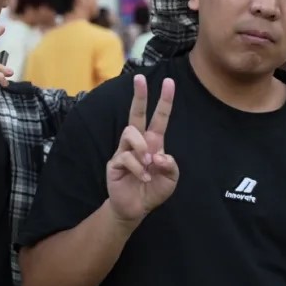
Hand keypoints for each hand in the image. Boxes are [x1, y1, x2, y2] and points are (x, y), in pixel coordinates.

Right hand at [106, 75, 178, 224]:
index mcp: (154, 142)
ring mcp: (124, 150)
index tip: (169, 82)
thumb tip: (158, 154)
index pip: (159, 117)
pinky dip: (138, 168)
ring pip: (130, 133)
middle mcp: (138, 142)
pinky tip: (144, 178)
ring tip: (149, 163)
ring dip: (142, 147)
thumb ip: (170, 165)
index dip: (165, 100)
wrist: (136, 208)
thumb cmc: (154, 189)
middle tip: (139, 77)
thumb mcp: (171, 178)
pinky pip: (125, 156)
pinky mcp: (114, 162)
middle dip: (139, 95)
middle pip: (135, 113)